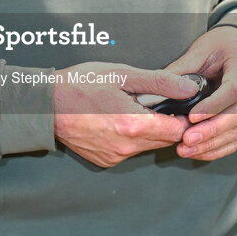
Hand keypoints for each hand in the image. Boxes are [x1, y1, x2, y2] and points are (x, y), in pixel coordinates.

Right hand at [53, 62, 198, 167]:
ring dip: (148, 130)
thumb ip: (160, 82)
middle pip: (166, 140)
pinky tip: (117, 120)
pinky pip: (131, 151)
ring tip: (132, 108)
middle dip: (166, 122)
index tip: (176, 103)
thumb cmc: (81, 84)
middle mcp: (126, 147)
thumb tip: (190, 88)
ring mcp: (115, 157)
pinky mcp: (106, 161)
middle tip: (151, 101)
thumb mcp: (122, 74)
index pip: (178, 130)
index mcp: (132, 125)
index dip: (182, 115)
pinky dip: (132, 137)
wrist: (46, 105)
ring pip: (148, 146)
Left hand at [165, 26, 236, 161]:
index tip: (191, 117)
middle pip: (236, 116)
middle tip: (187, 139)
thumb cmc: (222, 45)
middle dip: (211, 131)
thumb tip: (160, 84)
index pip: (231, 91)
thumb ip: (184, 67)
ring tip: (186, 149)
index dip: (212, 106)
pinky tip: (198, 152)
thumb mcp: (202, 48)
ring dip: (212, 144)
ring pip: (236, 131)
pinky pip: (235, 138)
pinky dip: (218, 149)